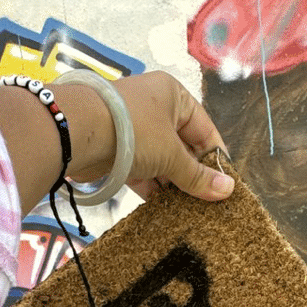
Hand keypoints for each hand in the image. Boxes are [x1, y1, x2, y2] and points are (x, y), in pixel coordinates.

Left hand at [102, 71, 232, 201]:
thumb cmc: (134, 131)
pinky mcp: (118, 151)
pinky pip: (143, 171)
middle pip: (183, 147)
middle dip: (193, 175)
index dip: (215, 157)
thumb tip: (228, 190)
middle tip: (207, 203)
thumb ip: (198, 176)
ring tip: (189, 210)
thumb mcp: (171, 154)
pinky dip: (153, 188)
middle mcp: (155, 108)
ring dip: (173, 185)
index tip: (225, 185)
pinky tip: (165, 209)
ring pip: (162, 161)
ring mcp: (135, 130)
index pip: (205, 129)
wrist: (77, 132)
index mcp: (173, 96)